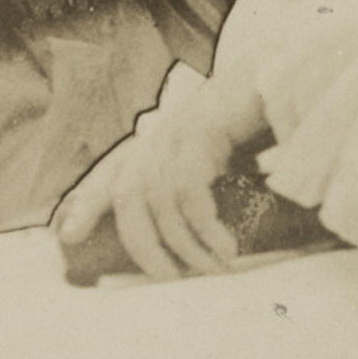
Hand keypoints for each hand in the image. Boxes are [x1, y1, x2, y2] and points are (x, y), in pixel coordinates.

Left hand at [57, 63, 272, 284]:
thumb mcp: (223, 161)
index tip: (66, 235)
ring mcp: (179, 128)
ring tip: (213, 269)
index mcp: (161, 140)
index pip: (114, 172)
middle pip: (128, 192)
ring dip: (185, 244)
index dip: (88, 203)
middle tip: (167, 278)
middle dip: (139, 240)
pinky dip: (203, 226)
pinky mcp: (202, 129)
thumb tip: (196, 243)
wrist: (290, 80)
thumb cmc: (259, 126)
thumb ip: (199, 188)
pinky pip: (187, 189)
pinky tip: (225, 248)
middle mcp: (162, 133)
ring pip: (160, 199)